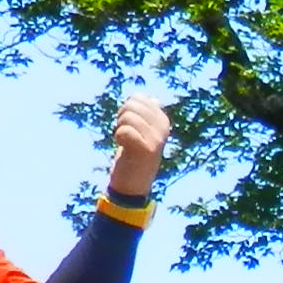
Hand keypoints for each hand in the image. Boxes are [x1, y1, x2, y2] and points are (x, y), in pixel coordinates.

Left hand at [104, 87, 170, 205]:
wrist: (132, 185)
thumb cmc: (134, 157)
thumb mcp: (144, 133)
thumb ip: (149, 116)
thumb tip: (153, 99)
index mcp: (163, 121)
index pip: (139, 98)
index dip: (127, 109)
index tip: (129, 126)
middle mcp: (163, 128)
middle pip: (132, 104)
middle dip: (122, 117)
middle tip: (125, 134)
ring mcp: (157, 138)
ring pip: (128, 116)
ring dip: (120, 129)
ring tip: (125, 143)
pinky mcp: (147, 149)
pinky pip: (125, 130)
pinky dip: (119, 137)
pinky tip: (123, 148)